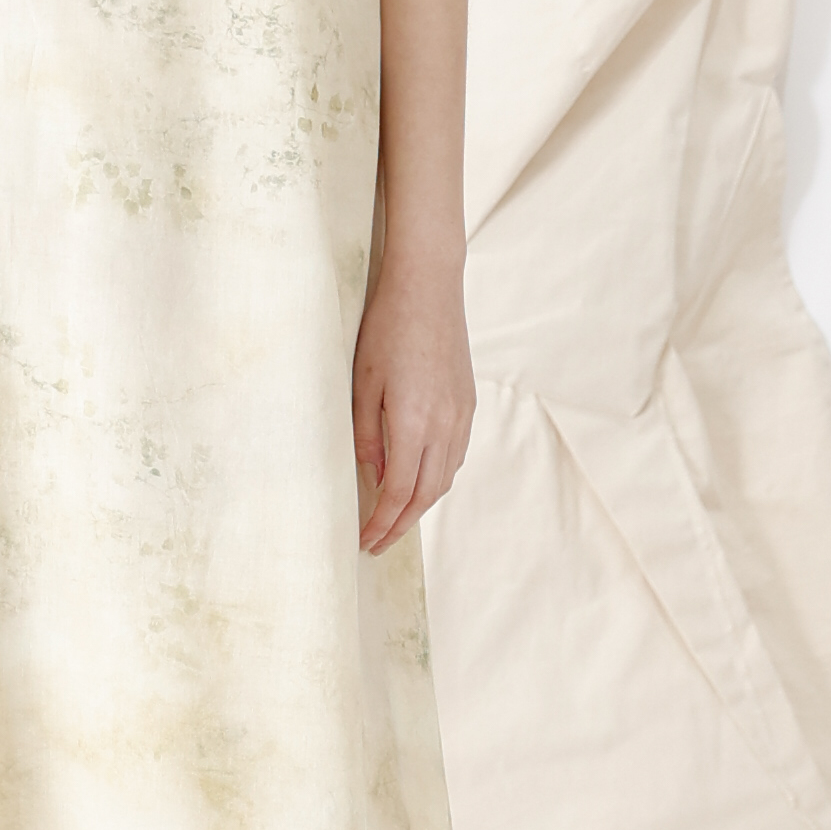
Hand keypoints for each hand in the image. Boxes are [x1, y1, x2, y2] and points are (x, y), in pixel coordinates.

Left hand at [351, 255, 472, 554]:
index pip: (399, 492)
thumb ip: (367, 436)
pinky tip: (419, 480)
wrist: (429, 286)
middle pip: (427, 495)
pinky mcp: (468, 403)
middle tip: (377, 543)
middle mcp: (445, 425)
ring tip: (395, 518)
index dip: (382, 523)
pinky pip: (455, 456)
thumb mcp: (362, 384)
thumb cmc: (386, 328)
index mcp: (414, 422)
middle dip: (401, 525)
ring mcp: (462, 414)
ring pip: (445, 478)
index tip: (364, 541)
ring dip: (421, 505)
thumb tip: (374, 477)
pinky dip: (436, 478)